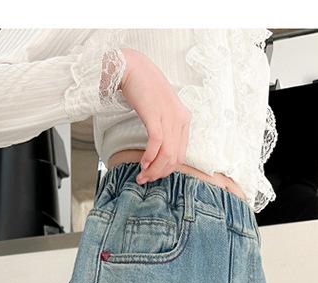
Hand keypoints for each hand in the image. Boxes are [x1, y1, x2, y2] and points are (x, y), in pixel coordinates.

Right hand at [118, 47, 190, 184]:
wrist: (133, 67)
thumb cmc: (144, 89)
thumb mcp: (161, 111)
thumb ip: (164, 127)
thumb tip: (158, 152)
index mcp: (184, 119)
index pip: (181, 154)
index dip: (167, 169)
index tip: (154, 175)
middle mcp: (180, 119)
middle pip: (175, 158)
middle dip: (160, 173)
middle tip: (145, 179)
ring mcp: (169, 117)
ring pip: (167, 154)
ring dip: (153, 169)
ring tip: (142, 176)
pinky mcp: (156, 115)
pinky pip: (157, 144)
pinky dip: (150, 157)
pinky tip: (143, 163)